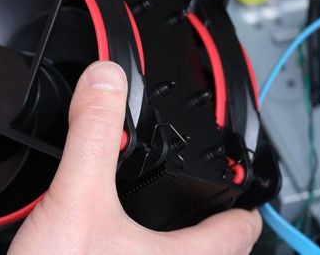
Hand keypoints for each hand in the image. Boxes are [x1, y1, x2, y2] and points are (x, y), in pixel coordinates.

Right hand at [8, 61, 261, 254]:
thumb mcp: (75, 199)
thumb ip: (92, 136)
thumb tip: (105, 82)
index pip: (237, 234)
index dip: (243, 210)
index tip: (244, 199)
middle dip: (199, 233)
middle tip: (191, 209)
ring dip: (158, 248)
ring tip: (141, 229)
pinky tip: (91, 249)